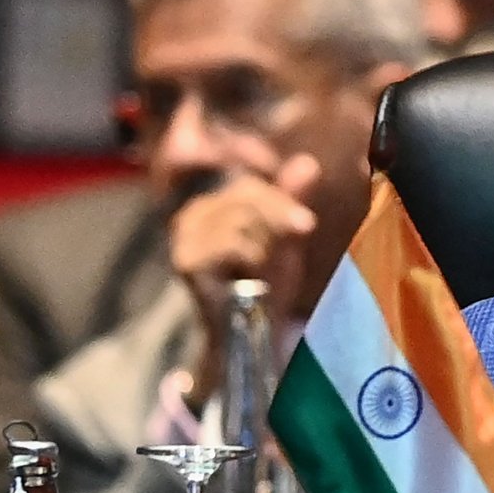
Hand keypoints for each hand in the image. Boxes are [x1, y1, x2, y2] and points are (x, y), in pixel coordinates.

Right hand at [171, 154, 319, 408]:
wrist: (250, 330)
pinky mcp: (186, 261)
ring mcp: (185, 237)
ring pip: (242, 219)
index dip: (282, 202)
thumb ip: (292, 200)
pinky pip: (232, 244)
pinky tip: (246, 280)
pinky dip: (250, 261)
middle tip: (292, 246)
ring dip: (263, 247)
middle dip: (279, 221)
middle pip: (246, 196)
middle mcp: (193, 214)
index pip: (251, 186)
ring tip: (259, 271)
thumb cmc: (267, 283)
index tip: (308, 225)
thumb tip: (308, 162)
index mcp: (215, 204)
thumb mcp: (286, 236)